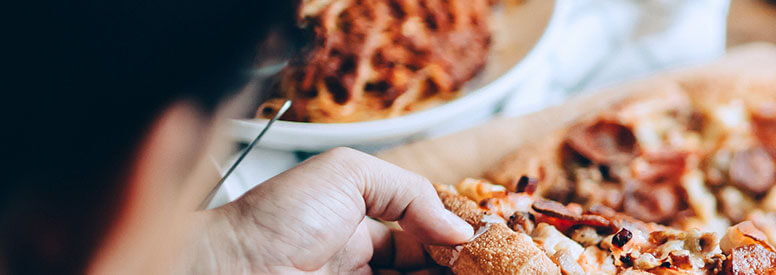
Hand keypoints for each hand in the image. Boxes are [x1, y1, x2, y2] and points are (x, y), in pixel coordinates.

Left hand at [188, 148, 473, 273]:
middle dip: (464, 263)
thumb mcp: (346, 175)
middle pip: (429, 266)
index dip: (456, 235)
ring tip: (486, 272)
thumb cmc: (272, 218)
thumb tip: (459, 228)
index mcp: (358, 224)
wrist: (230, 268)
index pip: (423, 231)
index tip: (488, 240)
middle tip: (494, 263)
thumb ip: (410, 192)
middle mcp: (362, 264)